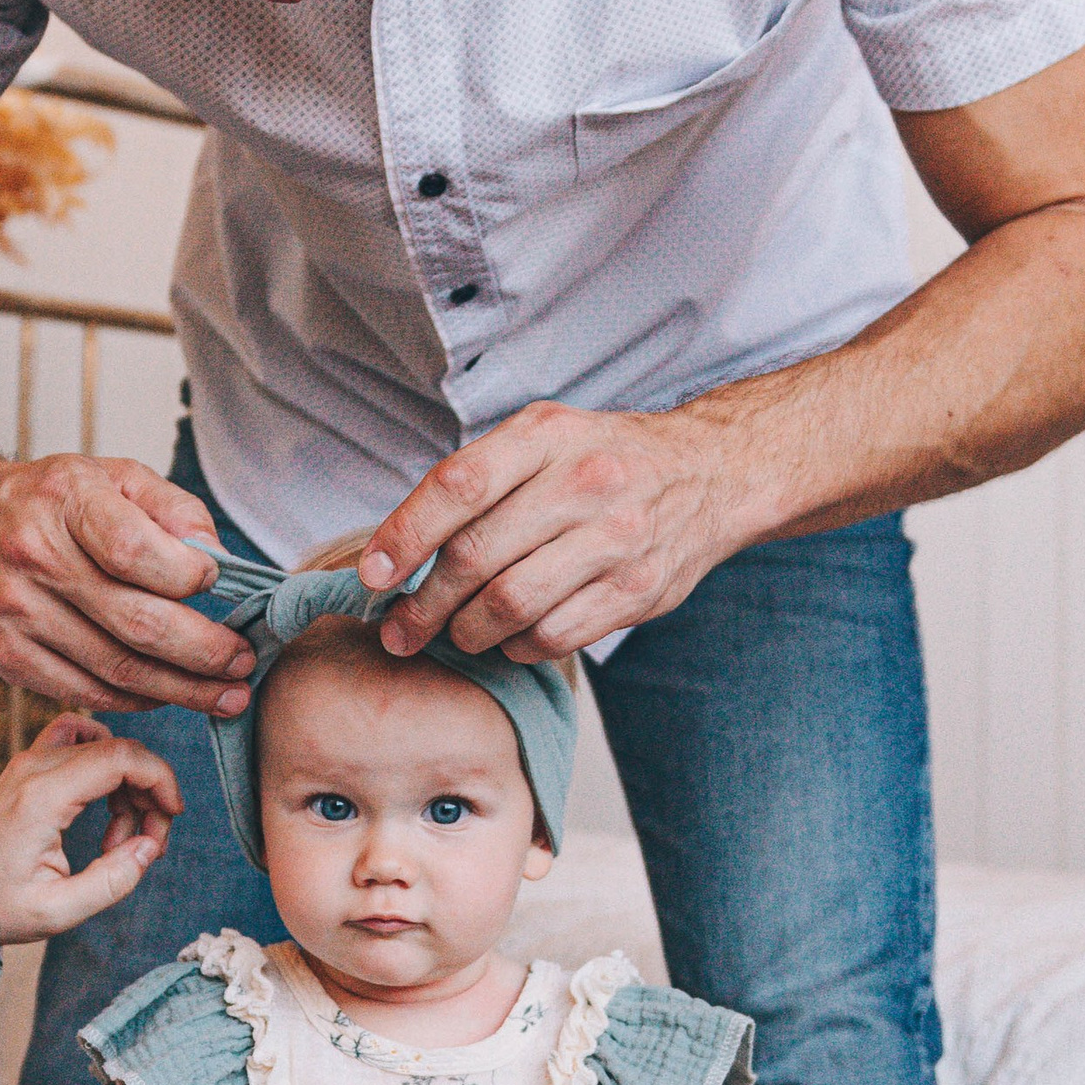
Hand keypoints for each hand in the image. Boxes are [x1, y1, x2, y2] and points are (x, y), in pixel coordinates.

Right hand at [0, 443, 258, 717]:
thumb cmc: (42, 498)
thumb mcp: (107, 474)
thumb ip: (170, 506)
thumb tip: (213, 553)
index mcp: (63, 500)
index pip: (136, 550)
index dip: (188, 575)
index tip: (218, 584)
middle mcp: (32, 557)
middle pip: (136, 622)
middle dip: (204, 652)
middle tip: (244, 663)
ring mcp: (13, 613)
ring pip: (115, 668)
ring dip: (180, 690)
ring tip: (225, 695)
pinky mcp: (3, 655)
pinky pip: (83, 690)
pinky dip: (134, 699)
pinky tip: (167, 695)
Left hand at [0, 717, 181, 954]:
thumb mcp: (56, 913)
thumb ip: (112, 881)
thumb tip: (150, 846)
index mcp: (41, 798)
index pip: (122, 756)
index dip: (162, 781)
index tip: (171, 819)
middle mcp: (34, 767)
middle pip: (118, 749)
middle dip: (149, 793)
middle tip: (145, 845)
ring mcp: (27, 762)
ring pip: (102, 743)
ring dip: (126, 783)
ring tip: (116, 840)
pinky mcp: (26, 768)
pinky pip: (78, 743)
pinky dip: (103, 769)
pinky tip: (101, 809)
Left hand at [356, 401, 742, 661]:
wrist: (713, 473)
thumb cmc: (606, 459)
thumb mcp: (545, 436)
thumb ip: (478, 478)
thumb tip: (396, 547)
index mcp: (546, 437)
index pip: (458, 487)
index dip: (404, 536)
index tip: (372, 575)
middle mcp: (584, 482)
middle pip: (475, 556)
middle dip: (423, 604)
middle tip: (400, 629)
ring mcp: (615, 539)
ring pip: (510, 605)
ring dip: (468, 632)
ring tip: (456, 635)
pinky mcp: (638, 590)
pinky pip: (554, 636)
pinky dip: (518, 647)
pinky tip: (510, 638)